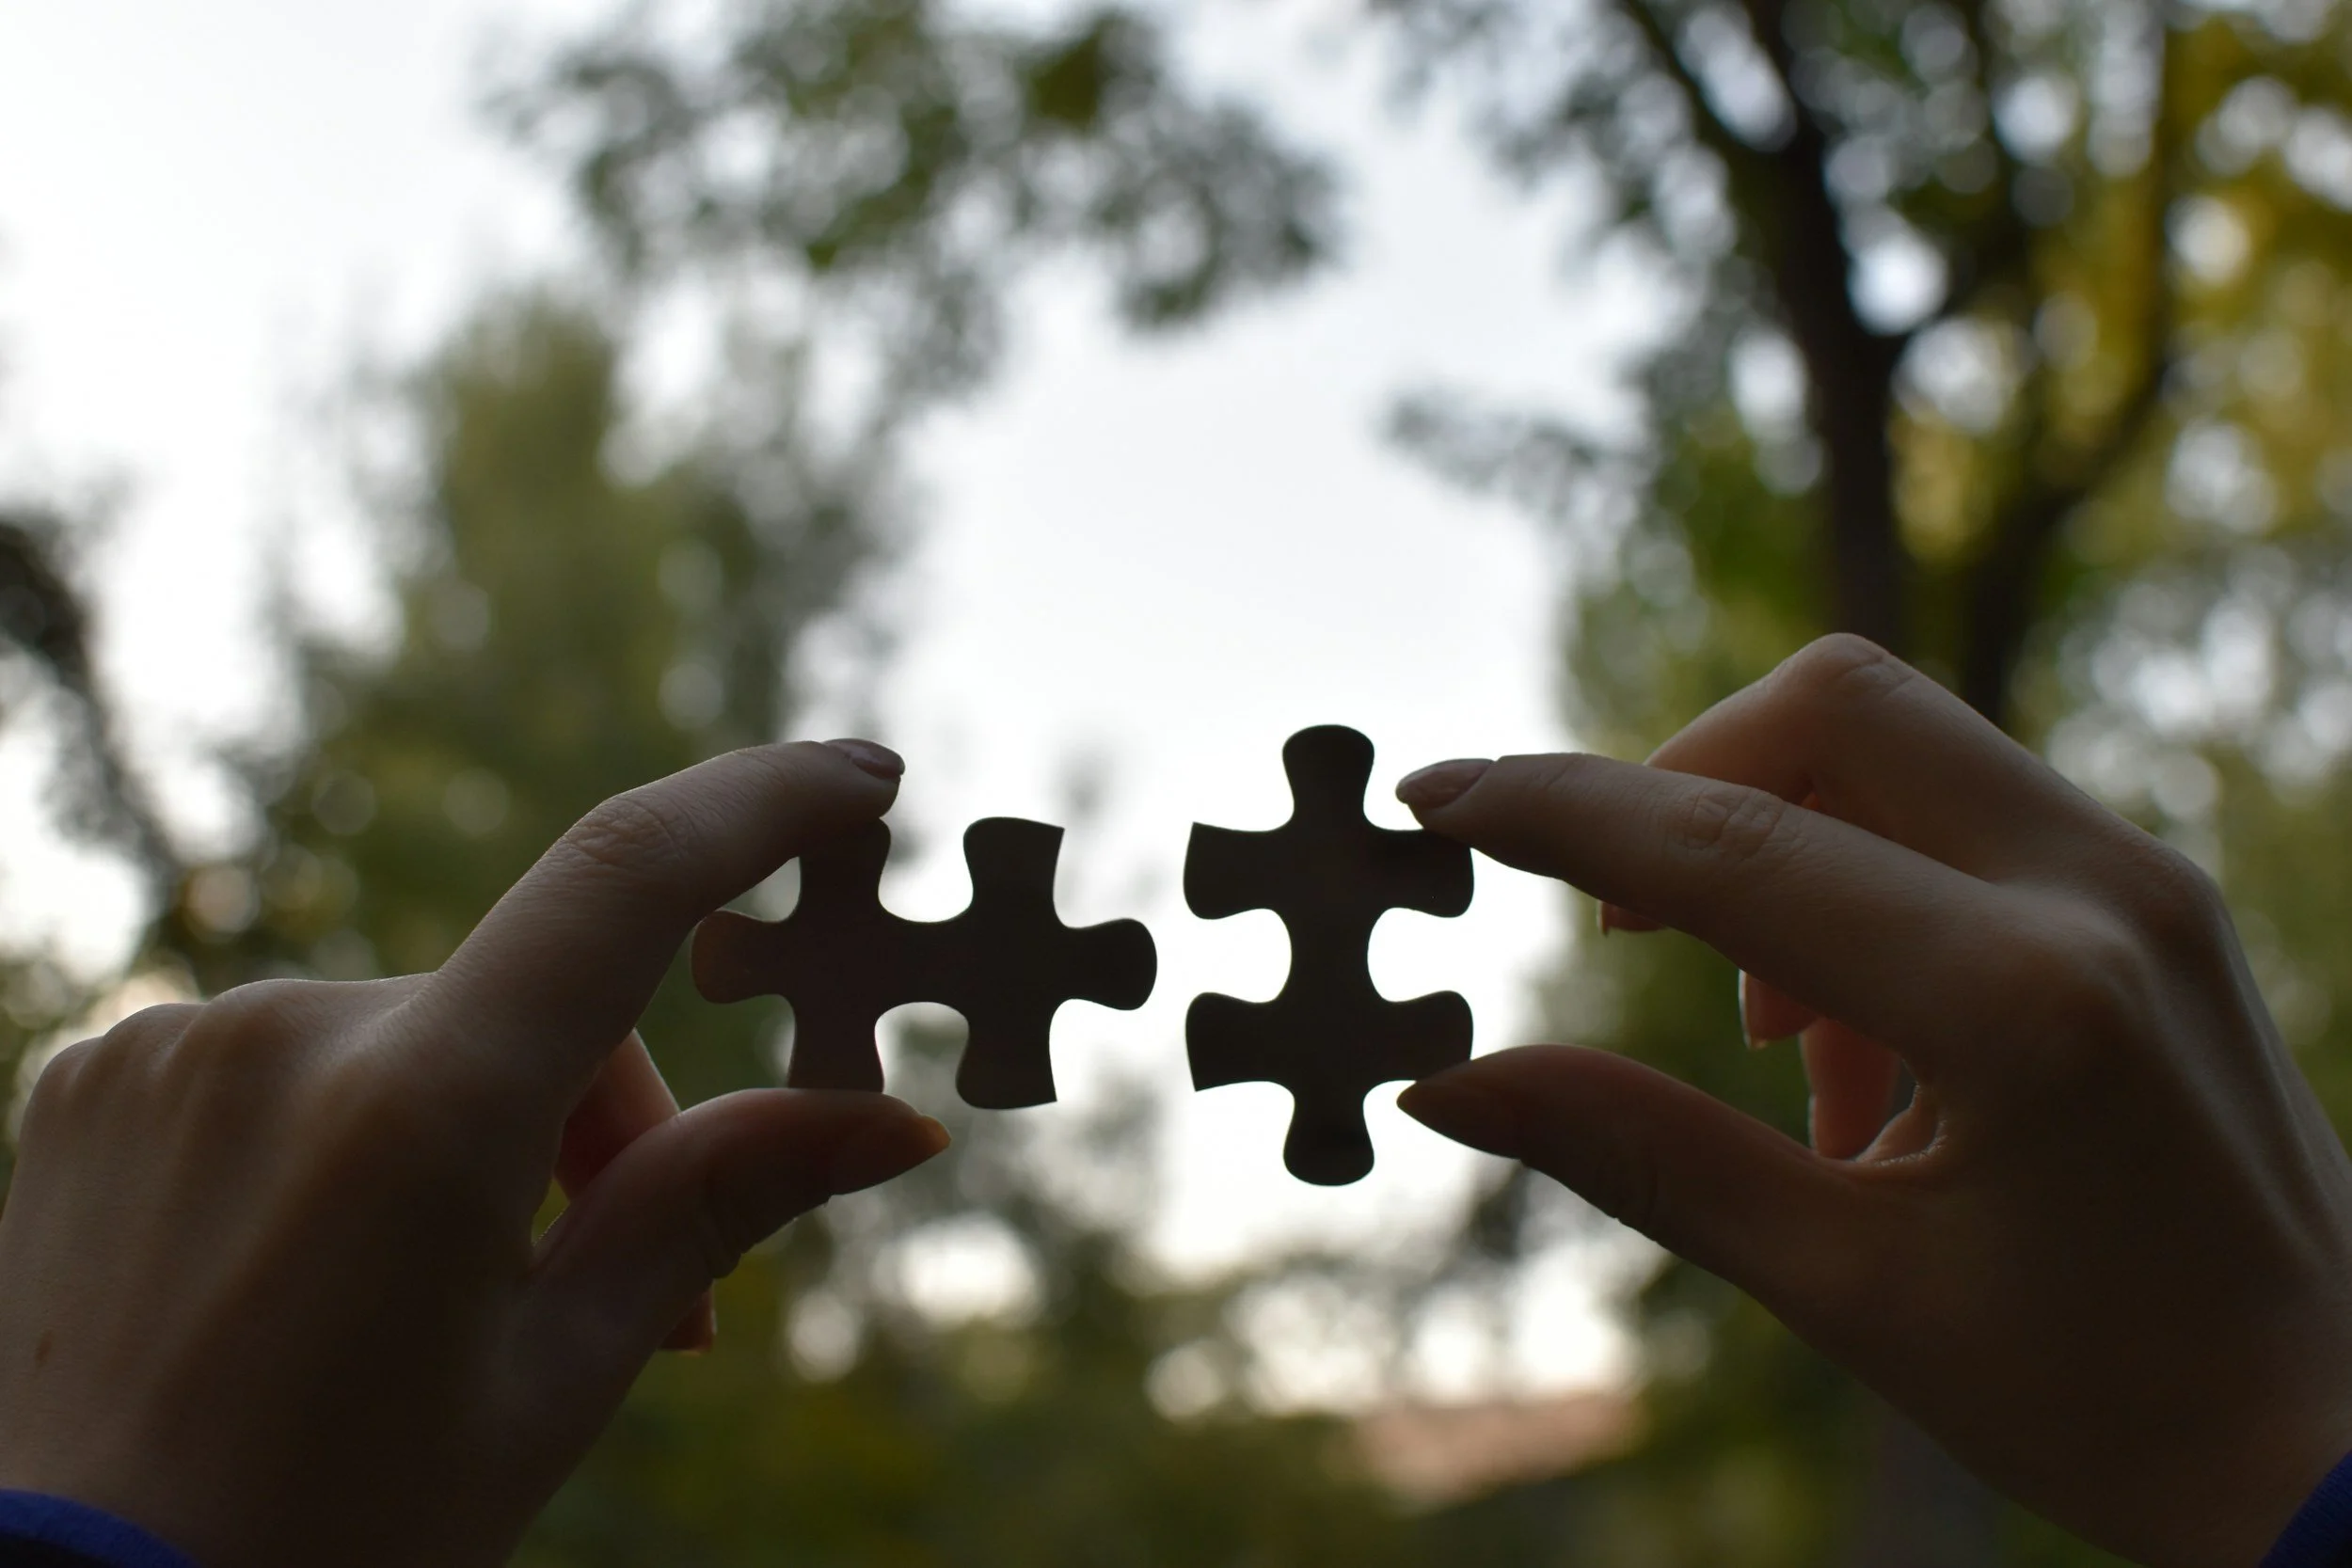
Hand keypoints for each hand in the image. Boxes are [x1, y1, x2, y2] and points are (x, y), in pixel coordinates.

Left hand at [0, 740, 948, 1567]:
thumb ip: (715, 1206)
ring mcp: (173, 1046)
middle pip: (533, 1012)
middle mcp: (283, 1033)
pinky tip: (327, 1267)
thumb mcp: (554, 1379)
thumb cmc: (334, 1527)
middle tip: (655, 1310)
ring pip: (416, 1038)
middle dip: (610, 1133)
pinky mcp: (98, 1074)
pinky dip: (353, 1130)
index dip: (761, 804)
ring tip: (459, 1309)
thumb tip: (897, 1125)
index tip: (861, 777)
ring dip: (479, 1135)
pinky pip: (293, 1055)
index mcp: (420, 1110)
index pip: (625, 878)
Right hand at [1394, 636, 2351, 1565]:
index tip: (1434, 793)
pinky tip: (1863, 1060)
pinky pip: (1969, 813)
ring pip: (1904, 743)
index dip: (1557, 811)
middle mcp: (2100, 894)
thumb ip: (1640, 1155)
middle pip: (1835, 702)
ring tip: (1780, 1054)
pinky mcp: (2156, 902)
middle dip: (1684, 779)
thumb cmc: (2111, 1399)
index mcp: (2020, 1002)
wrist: (2347, 1446)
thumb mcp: (1852, 1289)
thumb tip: (1449, 1087)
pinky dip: (1867, 879)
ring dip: (1783, 845)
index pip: (1733, 849)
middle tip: (1620, 924)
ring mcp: (2145, 882)